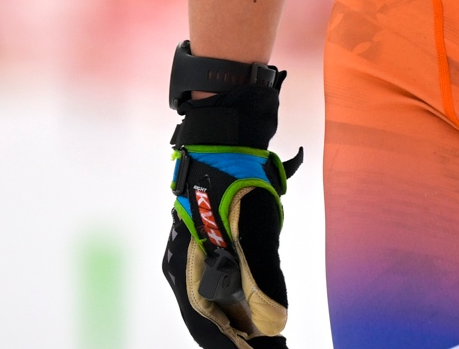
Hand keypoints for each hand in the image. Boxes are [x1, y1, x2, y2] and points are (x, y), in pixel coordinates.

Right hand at [162, 43, 302, 347]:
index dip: (234, 346)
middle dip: (239, 336)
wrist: (225, 132)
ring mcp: (195, 252)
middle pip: (211, 317)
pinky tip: (261, 305)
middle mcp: (185, 264)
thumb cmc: (236, 175)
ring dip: (243, 319)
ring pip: (217, 300)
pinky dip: (242, 298)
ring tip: (269, 335)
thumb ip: (262, 277)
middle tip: (271, 347)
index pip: (207, 324)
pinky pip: (223, 281)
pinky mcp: (209, 239)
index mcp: (187, 266)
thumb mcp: (256, 227)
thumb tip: (273, 324)